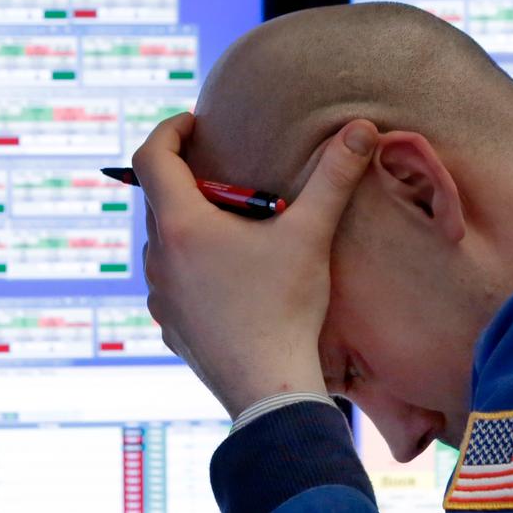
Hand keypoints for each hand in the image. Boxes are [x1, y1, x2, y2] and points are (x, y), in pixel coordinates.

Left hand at [133, 112, 377, 416]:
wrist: (269, 389)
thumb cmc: (286, 308)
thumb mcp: (310, 234)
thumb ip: (334, 176)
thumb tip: (362, 127)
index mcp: (181, 225)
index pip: (150, 157)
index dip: (169, 130)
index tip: (195, 124)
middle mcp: (158, 257)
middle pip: (158, 198)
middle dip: (190, 178)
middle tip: (230, 176)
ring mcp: (159, 295)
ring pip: (163, 241)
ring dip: (188, 224)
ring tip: (230, 226)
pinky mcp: (169, 326)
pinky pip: (170, 281)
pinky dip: (190, 266)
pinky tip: (225, 276)